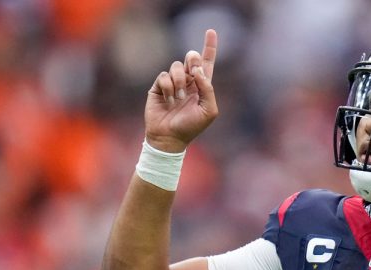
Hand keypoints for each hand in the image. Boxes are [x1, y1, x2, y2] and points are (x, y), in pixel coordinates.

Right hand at [144, 29, 218, 152]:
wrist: (169, 137)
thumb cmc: (191, 127)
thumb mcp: (208, 110)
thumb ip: (208, 89)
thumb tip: (199, 71)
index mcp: (202, 86)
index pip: (207, 63)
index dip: (209, 47)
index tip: (211, 31)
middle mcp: (188, 82)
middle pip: (192, 58)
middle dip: (193, 60)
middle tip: (194, 70)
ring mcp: (173, 83)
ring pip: (177, 66)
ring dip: (180, 82)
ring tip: (179, 99)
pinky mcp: (158, 86)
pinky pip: (164, 76)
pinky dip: (168, 87)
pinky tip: (169, 101)